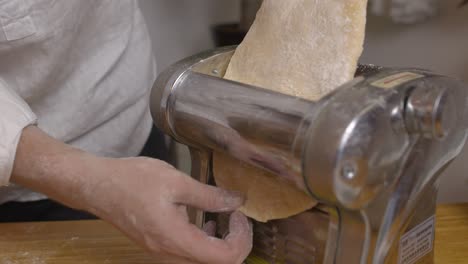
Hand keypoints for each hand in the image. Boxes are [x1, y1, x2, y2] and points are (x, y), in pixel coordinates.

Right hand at [11, 126, 252, 263]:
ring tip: (225, 217)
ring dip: (221, 243)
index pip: (224, 258)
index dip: (241, 238)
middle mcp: (169, 254)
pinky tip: (204, 221)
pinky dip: (205, 241)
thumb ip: (209, 195)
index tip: (239, 213)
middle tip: (237, 214)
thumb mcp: (175, 181)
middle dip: (236, 241)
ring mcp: (161, 252)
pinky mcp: (157, 246)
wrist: (97, 186)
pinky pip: (189, 253)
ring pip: (203, 260)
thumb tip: (237, 201)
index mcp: (176, 239)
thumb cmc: (132, 180)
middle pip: (216, 263)